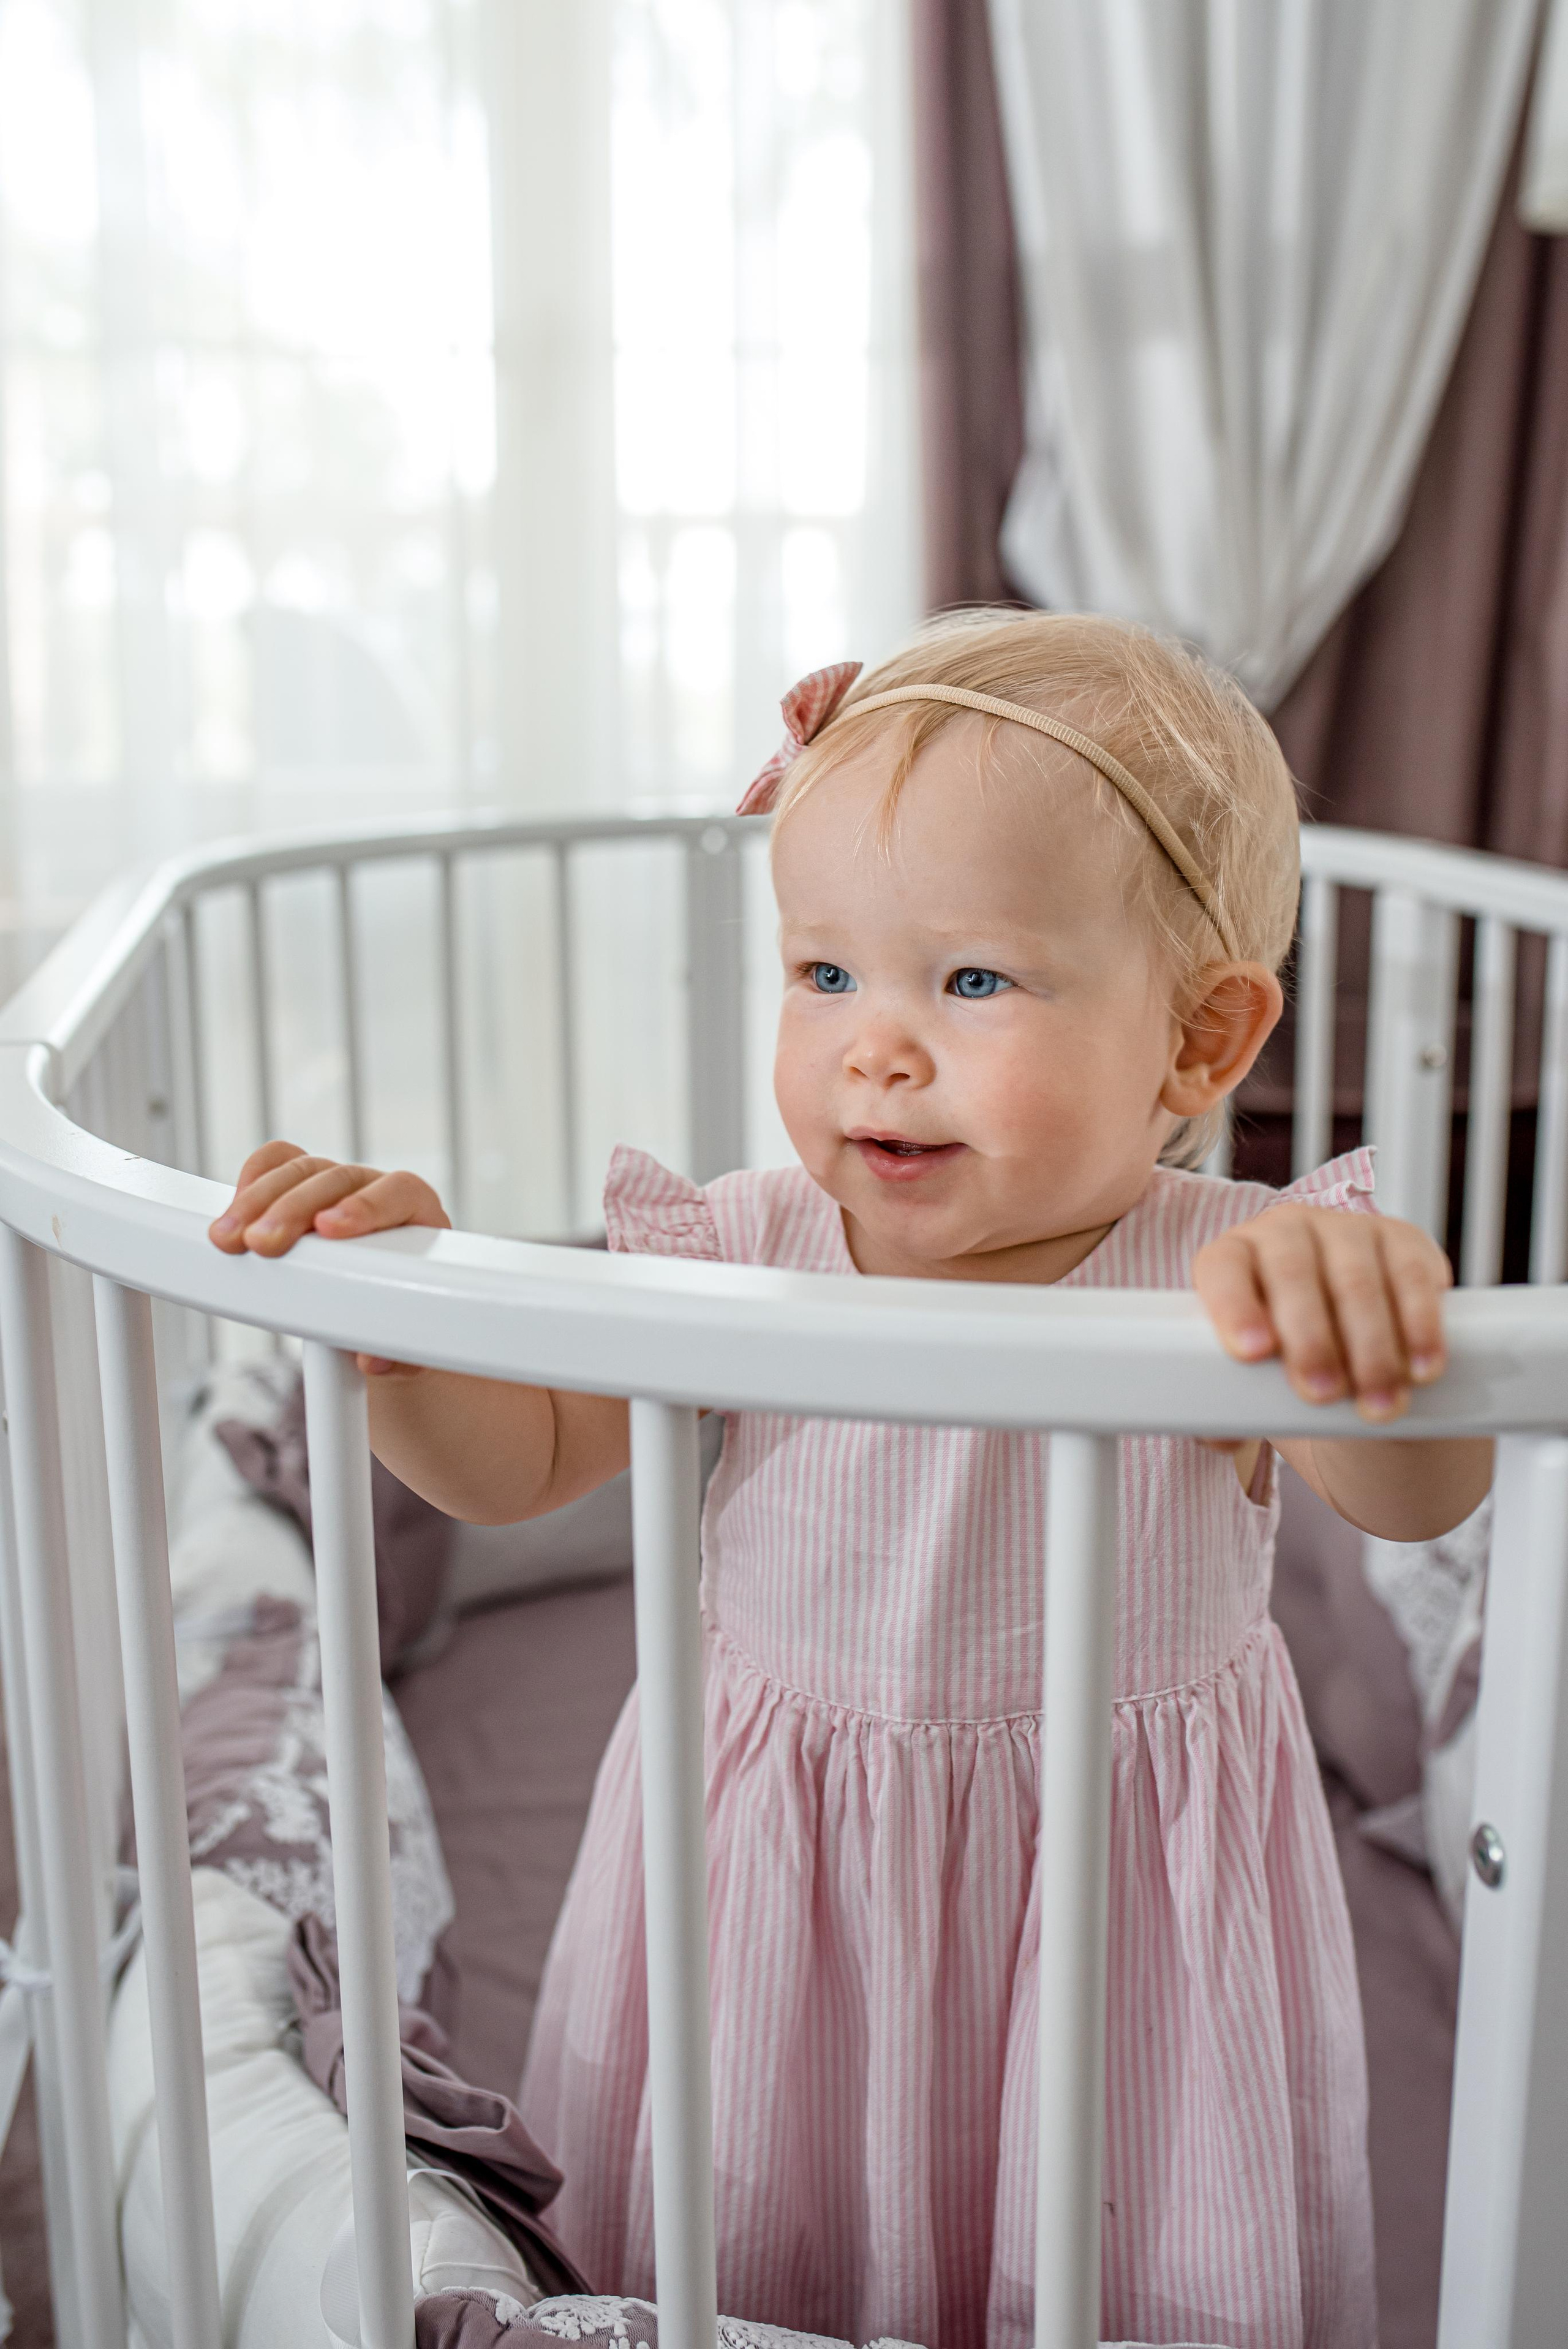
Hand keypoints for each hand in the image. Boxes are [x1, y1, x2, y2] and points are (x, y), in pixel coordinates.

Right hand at [208, 1141, 450, 1376]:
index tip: (329, 1229)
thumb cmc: (404, 1325)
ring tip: (229, 1240)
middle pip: (337, 1178)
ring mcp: (335, 1187)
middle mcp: (375, 1193)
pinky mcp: (300, 1190)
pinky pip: (278, 1165)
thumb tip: (373, 1359)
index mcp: (417, 1217)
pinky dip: (253, 1180)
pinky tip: (231, 1210)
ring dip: (258, 1201)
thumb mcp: (414, 1347)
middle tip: (263, 1244)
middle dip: (294, 1208)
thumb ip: (404, 1355)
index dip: (366, 1205)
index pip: (400, 1191)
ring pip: (300, 1172)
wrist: (380, 1320)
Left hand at [1192, 1204, 1451, 1423]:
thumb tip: (1221, 1437)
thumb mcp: (1252, 1370)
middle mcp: (1286, 1231)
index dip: (1234, 1306)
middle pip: (1293, 1274)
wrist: (1351, 1334)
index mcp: (1235, 1257)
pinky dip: (1420, 1327)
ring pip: (1356, 1282)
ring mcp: (1347, 1229)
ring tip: (1376, 1404)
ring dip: (1370, 1347)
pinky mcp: (1403, 1240)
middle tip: (1321, 1394)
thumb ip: (1225, 1404)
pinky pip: (1412, 1277)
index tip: (1252, 1353)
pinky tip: (1422, 1368)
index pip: (1223, 1269)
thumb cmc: (1287, 1354)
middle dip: (1310, 1339)